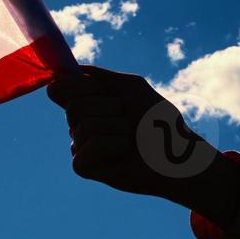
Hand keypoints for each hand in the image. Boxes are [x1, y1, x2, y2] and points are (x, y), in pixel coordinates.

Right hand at [47, 65, 239, 226]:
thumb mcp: (131, 86)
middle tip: (128, 118)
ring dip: (117, 128)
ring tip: (130, 138)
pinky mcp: (83, 166)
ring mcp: (79, 145)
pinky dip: (112, 146)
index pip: (63, 86)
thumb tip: (64, 72)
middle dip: (108, 108)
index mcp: (88, 103)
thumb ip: (98, 77)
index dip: (82, 86)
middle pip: (74, 105)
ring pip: (85, 127)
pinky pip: (87, 148)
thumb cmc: (159, 121)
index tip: (106, 91)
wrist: (177, 154)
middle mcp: (80, 122)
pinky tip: (122, 153)